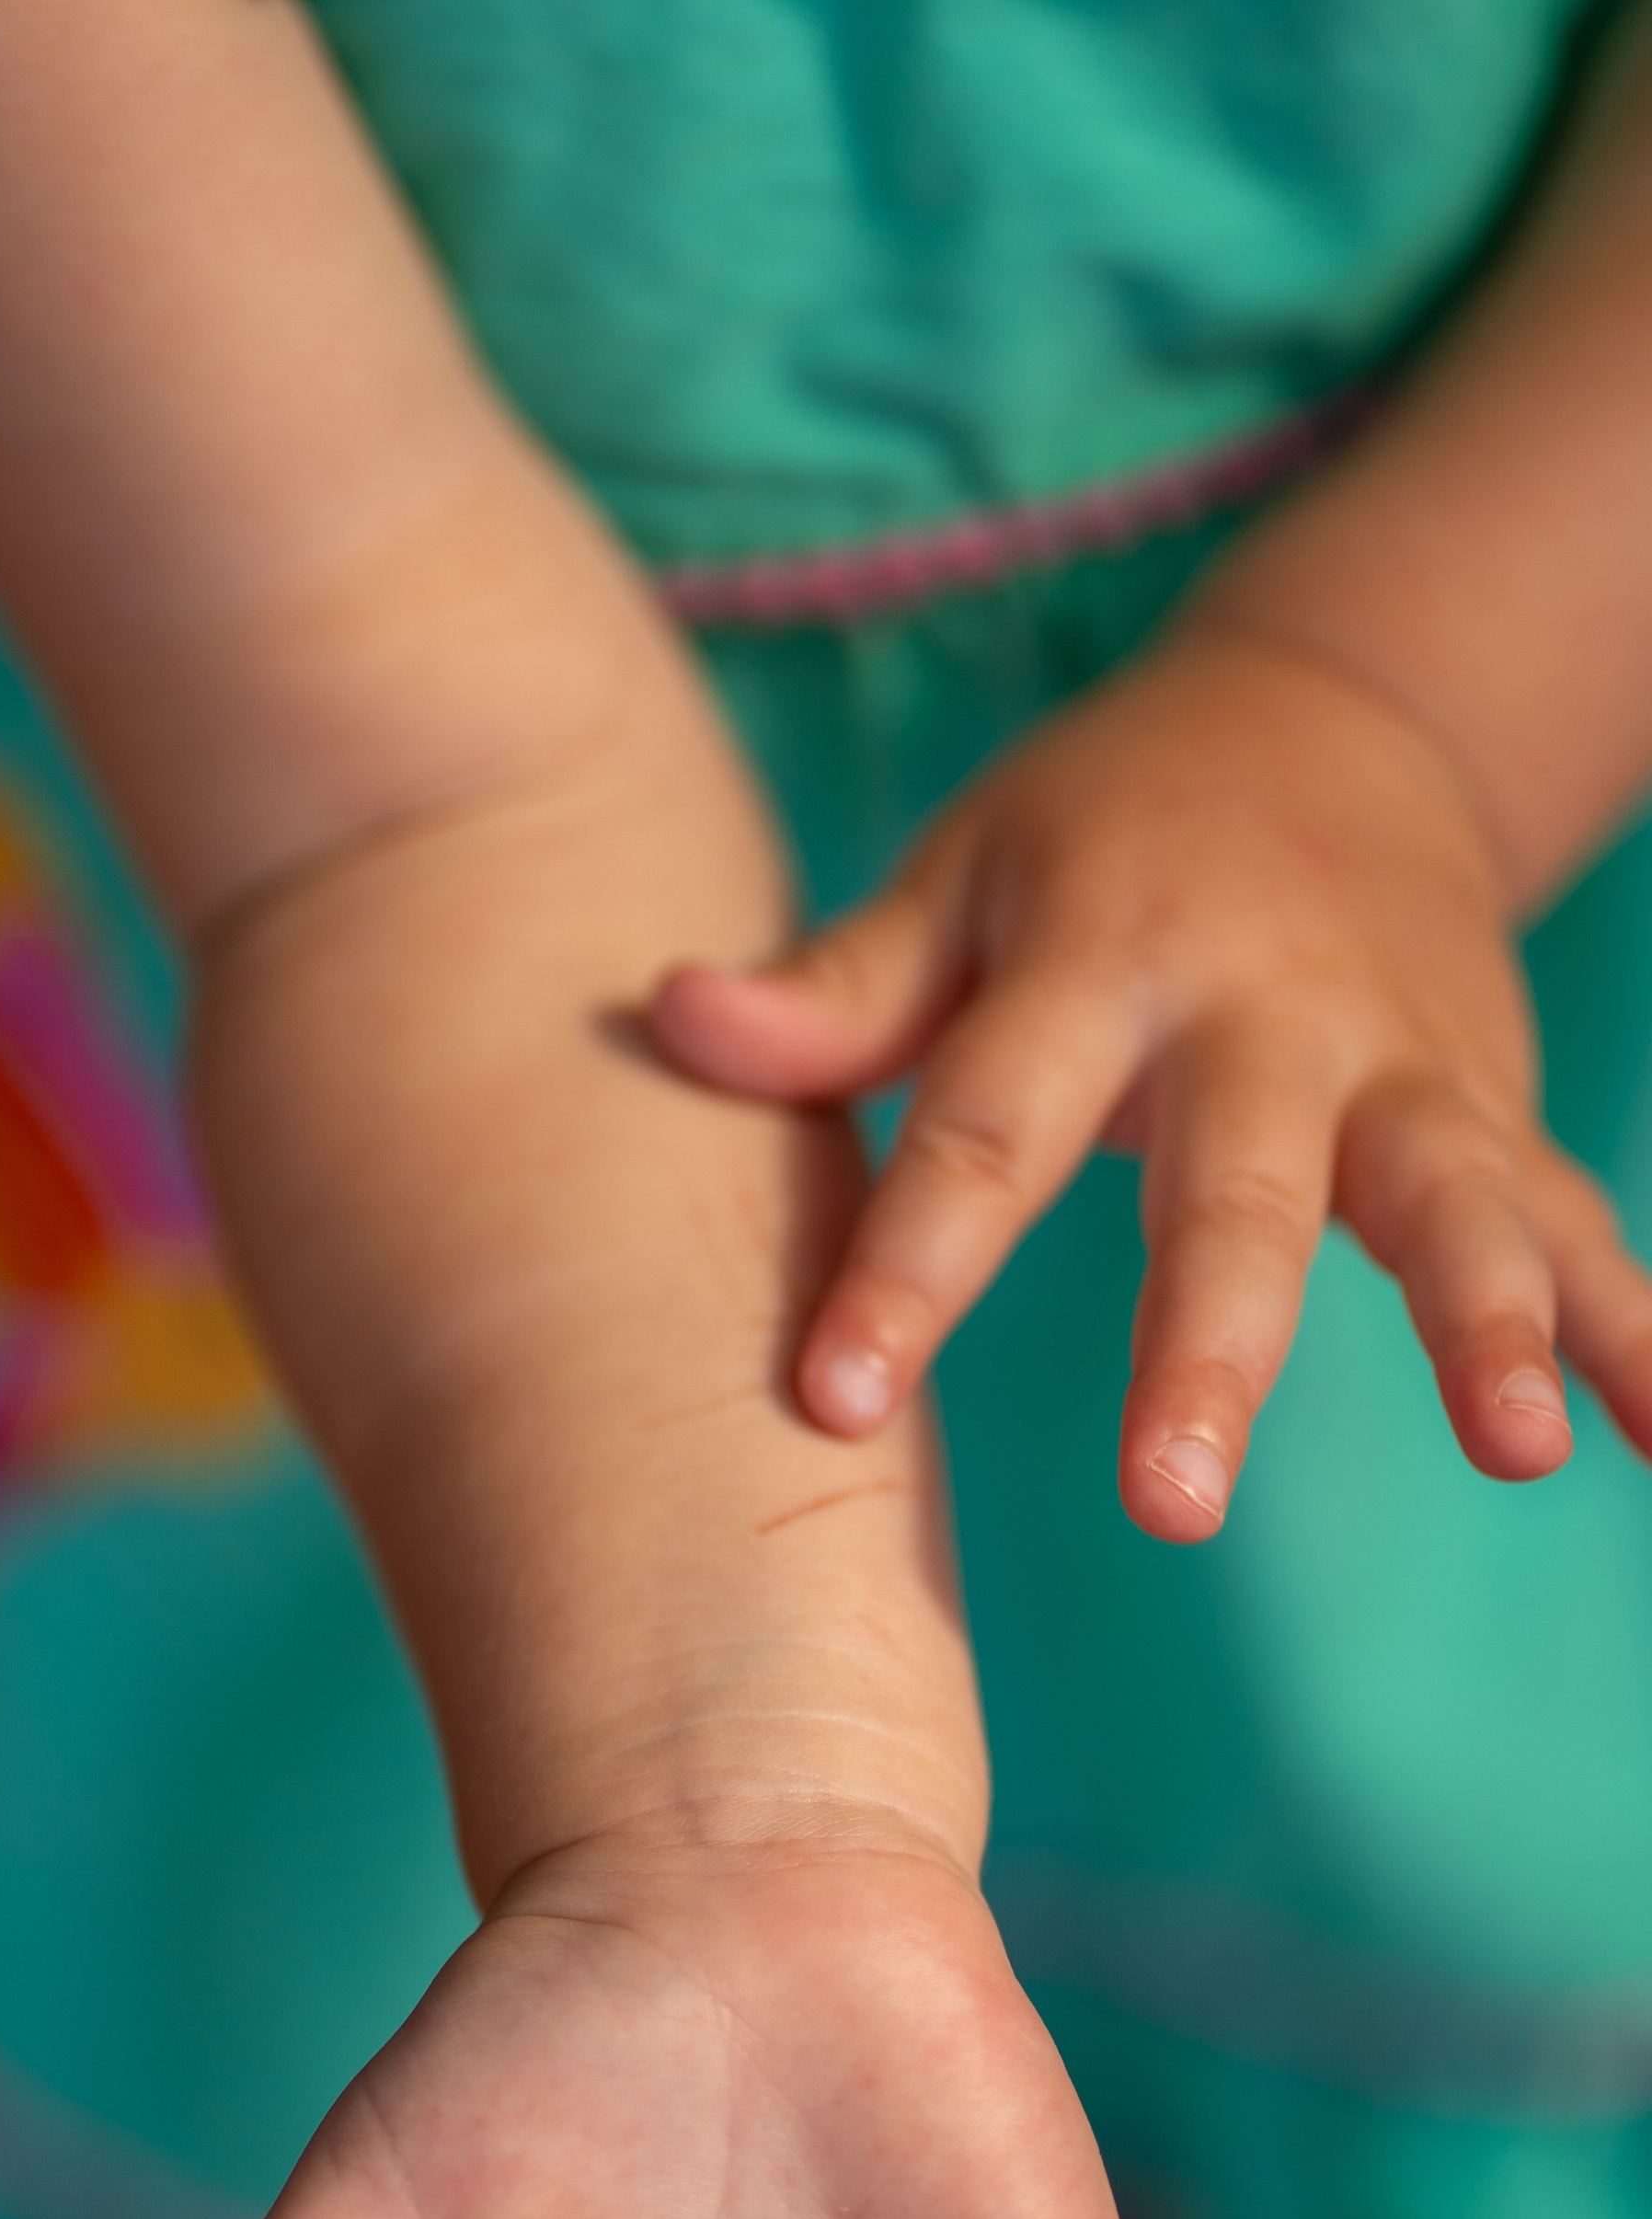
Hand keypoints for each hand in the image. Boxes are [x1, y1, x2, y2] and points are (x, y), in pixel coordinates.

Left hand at [651, 629, 1651, 1539]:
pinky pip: (1579, 1221)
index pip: (981, 1124)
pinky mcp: (1493, 1105)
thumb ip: (832, 987)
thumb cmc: (1092, 838)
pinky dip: (1639, 1327)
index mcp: (1094, 961)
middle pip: (1237, 1190)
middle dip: (1209, 1345)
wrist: (1332, 716)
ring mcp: (1400, 1062)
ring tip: (1520, 1452)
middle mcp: (1261, 1013)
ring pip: (1453, 1197)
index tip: (828, 1401)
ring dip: (1489, 1321)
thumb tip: (664, 1015)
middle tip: (1170, 1503)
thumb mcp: (957, 878)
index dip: (908, 1263)